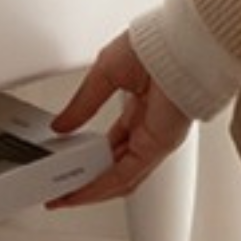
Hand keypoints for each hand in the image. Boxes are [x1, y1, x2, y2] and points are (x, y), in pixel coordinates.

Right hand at [48, 33, 191, 205]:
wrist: (179, 43)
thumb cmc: (155, 46)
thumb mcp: (104, 74)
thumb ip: (82, 103)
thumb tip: (62, 125)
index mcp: (139, 109)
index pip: (113, 145)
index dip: (89, 159)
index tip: (67, 166)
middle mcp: (149, 129)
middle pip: (115, 167)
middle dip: (87, 182)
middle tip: (62, 190)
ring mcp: (155, 140)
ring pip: (120, 178)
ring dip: (90, 191)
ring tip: (65, 197)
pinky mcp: (158, 147)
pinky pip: (125, 175)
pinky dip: (101, 186)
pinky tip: (81, 191)